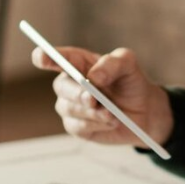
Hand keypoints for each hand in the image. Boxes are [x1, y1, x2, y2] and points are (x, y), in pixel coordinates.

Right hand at [31, 44, 173, 147]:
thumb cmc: (131, 83)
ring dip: (92, 112)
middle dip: (77, 93)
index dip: (44, 57)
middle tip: (93, 98)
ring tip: (113, 113)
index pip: (56, 58)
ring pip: (69, 108)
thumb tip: (93, 77)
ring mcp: (70, 106)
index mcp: (78, 63)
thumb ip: (112, 64)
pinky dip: (96, 124)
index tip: (40, 57)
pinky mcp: (77, 126)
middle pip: (61, 86)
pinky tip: (111, 122)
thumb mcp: (128, 65)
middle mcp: (70, 83)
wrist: (144, 111)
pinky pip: (78, 126)